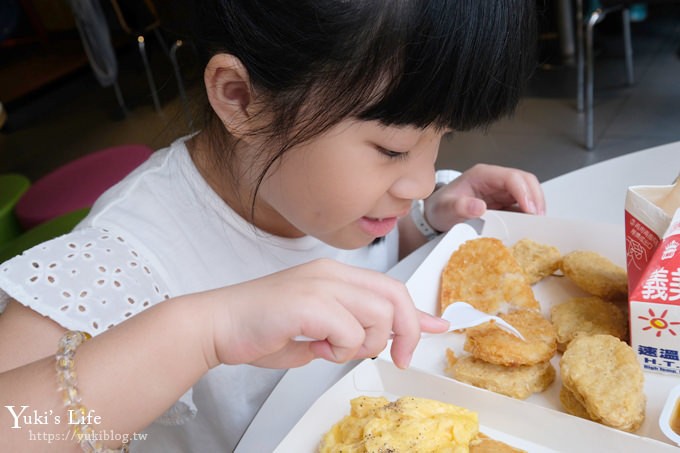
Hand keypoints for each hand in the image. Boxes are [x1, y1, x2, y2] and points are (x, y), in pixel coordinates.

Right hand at [204, 259, 448, 369]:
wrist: (217, 325)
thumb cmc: (261, 328)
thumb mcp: (318, 329)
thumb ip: (350, 329)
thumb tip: (380, 341)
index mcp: (334, 275)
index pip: (390, 287)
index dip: (417, 311)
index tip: (437, 326)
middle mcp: (331, 274)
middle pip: (394, 296)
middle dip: (405, 332)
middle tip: (396, 358)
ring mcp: (320, 285)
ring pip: (378, 315)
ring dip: (364, 344)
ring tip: (332, 349)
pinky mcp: (308, 303)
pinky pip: (349, 331)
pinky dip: (339, 349)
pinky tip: (315, 348)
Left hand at [424, 164, 543, 231]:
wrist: (436, 216)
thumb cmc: (440, 208)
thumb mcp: (446, 209)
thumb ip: (460, 207)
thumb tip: (479, 207)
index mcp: (483, 175)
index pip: (512, 177)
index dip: (524, 192)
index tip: (530, 210)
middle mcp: (495, 180)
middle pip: (526, 182)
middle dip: (535, 199)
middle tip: (538, 220)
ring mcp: (501, 191)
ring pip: (528, 193)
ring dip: (535, 207)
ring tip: (536, 225)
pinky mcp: (504, 203)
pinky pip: (522, 206)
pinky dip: (528, 216)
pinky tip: (528, 227)